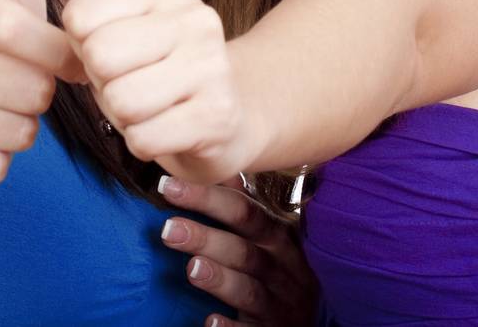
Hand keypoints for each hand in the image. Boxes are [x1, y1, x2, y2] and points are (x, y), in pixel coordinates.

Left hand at [62, 0, 263, 184]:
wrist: (228, 116)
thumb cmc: (156, 60)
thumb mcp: (124, 6)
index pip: (78, 18)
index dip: (83, 47)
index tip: (114, 49)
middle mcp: (196, 15)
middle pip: (98, 59)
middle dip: (103, 84)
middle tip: (132, 82)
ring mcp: (213, 66)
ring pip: (120, 102)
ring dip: (123, 117)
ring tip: (150, 105)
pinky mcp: (219, 116)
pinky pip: (144, 137)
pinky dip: (145, 142)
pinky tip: (167, 129)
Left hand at [158, 174, 317, 326]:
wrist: (310, 322)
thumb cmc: (284, 271)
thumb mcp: (274, 238)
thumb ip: (247, 206)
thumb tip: (219, 166)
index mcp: (281, 239)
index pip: (247, 212)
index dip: (209, 197)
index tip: (168, 185)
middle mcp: (283, 270)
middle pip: (245, 249)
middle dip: (207, 236)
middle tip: (168, 228)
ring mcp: (279, 305)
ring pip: (248, 290)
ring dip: (220, 278)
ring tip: (191, 268)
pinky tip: (210, 321)